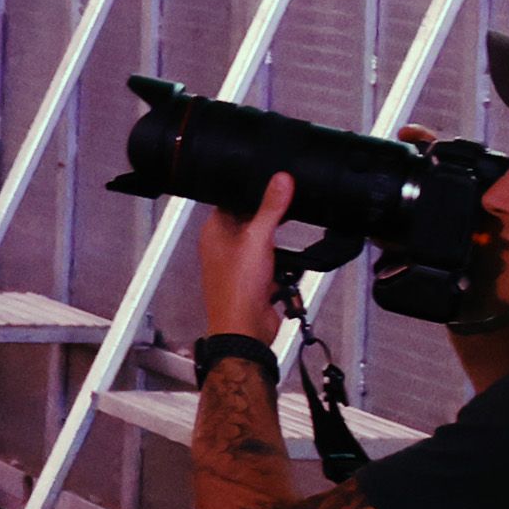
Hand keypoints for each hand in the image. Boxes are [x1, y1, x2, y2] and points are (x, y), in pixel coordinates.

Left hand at [191, 170, 294, 343]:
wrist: (246, 328)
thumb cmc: (236, 288)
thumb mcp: (258, 238)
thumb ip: (271, 208)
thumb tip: (280, 180)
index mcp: (214, 231)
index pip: (231, 200)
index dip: (250, 190)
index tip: (272, 181)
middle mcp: (224, 246)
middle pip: (250, 220)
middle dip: (270, 215)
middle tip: (289, 204)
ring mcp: (239, 264)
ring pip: (264, 242)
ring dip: (279, 240)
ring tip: (294, 231)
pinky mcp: (256, 280)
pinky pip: (274, 264)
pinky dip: (285, 263)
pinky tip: (293, 262)